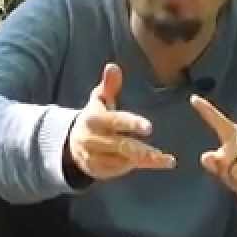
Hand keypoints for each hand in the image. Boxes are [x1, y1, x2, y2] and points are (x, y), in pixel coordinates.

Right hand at [66, 63, 175, 180]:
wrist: (71, 144)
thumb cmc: (94, 118)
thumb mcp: (99, 100)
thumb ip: (109, 85)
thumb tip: (113, 66)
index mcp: (94, 119)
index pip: (115, 121)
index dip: (132, 124)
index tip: (149, 128)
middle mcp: (93, 139)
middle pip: (121, 145)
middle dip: (141, 150)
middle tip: (160, 153)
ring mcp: (94, 157)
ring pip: (123, 161)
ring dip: (145, 160)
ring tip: (165, 159)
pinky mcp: (98, 171)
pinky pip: (121, 171)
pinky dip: (139, 167)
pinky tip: (157, 162)